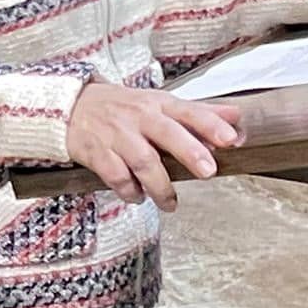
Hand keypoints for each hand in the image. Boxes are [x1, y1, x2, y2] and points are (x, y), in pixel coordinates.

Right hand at [66, 83, 243, 212]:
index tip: (230, 139)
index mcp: (158, 104)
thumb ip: (198, 113)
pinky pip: (116, 175)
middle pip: (167, 133)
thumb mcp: (159, 103)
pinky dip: (129, 190)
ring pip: (142, 160)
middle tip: (208, 172)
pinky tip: (138, 197)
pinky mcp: (97, 152)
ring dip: (160, 186)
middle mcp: (139, 116)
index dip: (210, 124)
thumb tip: (237, 118)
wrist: (69, 106)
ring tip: (171, 203)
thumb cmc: (122, 107)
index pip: (189, 111)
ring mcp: (117, 134)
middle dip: (189, 152)